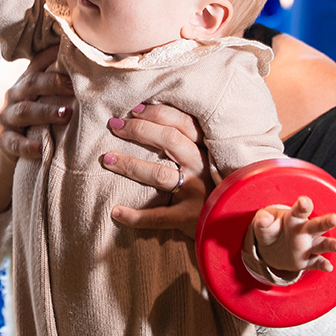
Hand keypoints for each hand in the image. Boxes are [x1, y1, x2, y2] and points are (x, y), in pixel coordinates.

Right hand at [0, 47, 73, 160]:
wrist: (11, 151)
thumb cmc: (38, 120)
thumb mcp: (45, 100)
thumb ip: (62, 86)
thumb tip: (94, 68)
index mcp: (26, 82)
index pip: (37, 64)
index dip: (52, 57)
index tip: (73, 56)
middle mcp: (14, 95)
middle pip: (31, 83)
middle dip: (52, 83)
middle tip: (73, 87)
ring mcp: (7, 117)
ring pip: (24, 111)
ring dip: (45, 112)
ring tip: (66, 115)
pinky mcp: (3, 139)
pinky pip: (14, 141)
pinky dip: (27, 145)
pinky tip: (42, 149)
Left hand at [102, 103, 207, 233]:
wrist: (229, 226)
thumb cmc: (208, 186)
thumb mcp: (203, 161)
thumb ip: (185, 144)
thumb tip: (147, 119)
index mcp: (206, 150)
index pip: (183, 123)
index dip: (157, 114)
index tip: (133, 110)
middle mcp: (202, 168)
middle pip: (170, 140)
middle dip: (139, 130)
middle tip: (114, 125)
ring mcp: (197, 194)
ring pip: (160, 174)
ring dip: (129, 164)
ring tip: (106, 159)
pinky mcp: (189, 218)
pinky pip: (158, 217)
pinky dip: (135, 216)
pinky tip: (115, 212)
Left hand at [249, 196, 335, 277]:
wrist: (270, 248)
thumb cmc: (270, 230)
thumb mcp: (263, 224)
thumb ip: (263, 221)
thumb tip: (262, 219)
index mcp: (294, 218)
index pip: (300, 210)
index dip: (303, 205)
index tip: (305, 201)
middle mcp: (304, 231)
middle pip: (317, 225)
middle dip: (325, 222)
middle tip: (334, 218)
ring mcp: (307, 246)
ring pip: (322, 244)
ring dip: (331, 245)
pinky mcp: (306, 260)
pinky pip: (316, 262)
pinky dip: (322, 264)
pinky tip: (328, 266)